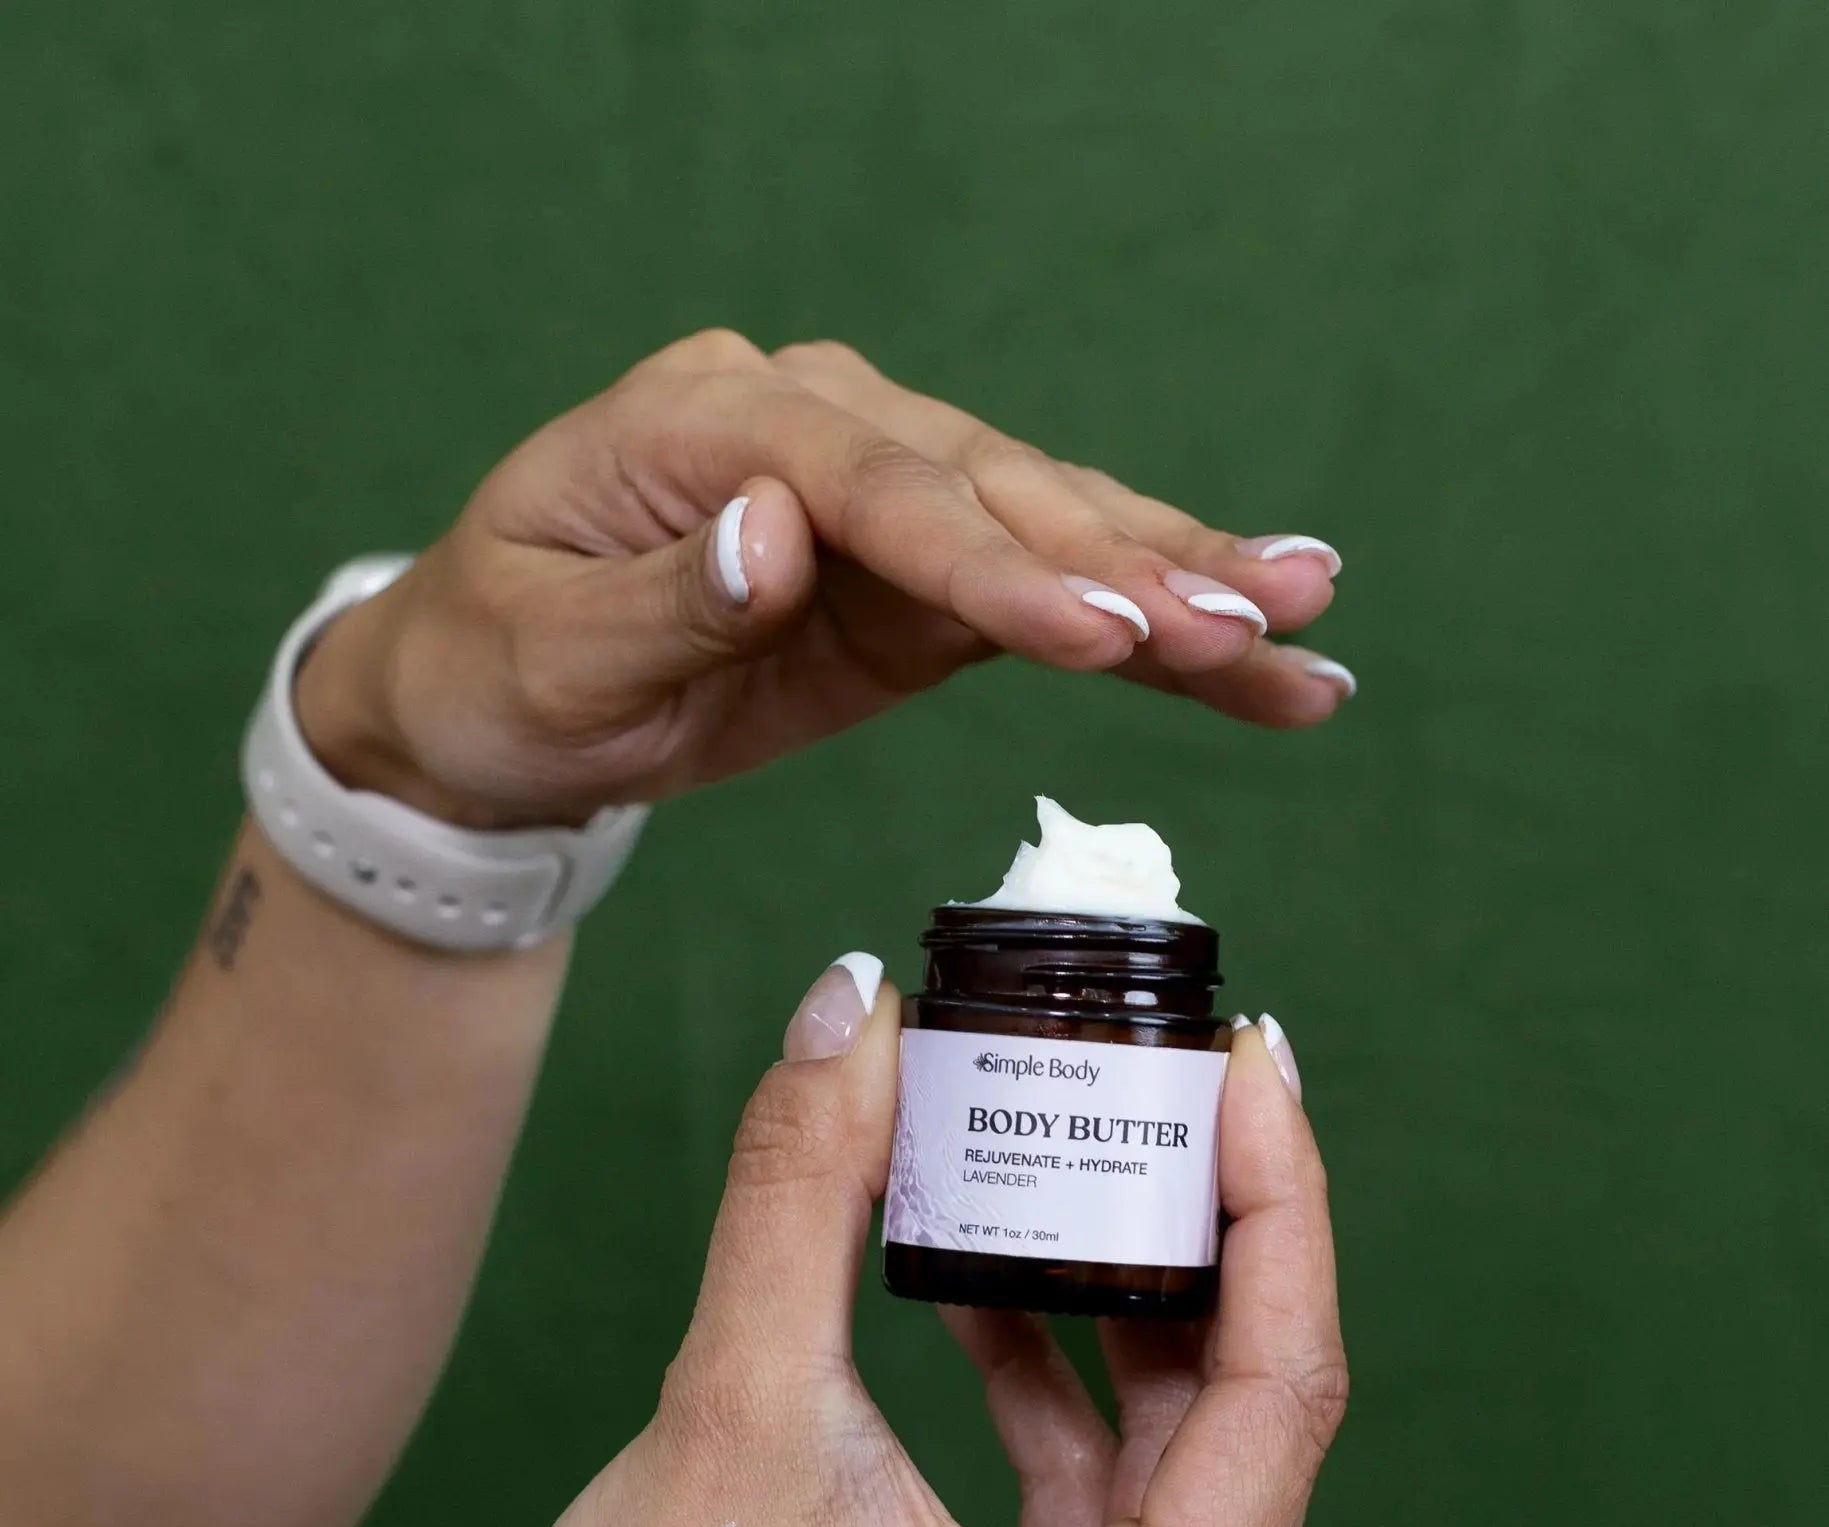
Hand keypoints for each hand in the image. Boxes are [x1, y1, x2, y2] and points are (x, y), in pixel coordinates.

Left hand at [297, 331, 1351, 828]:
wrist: (490, 700)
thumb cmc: (499, 664)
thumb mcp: (548, 646)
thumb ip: (667, 595)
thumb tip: (778, 534)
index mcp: (718, 419)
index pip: (878, 485)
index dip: (993, 560)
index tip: (1100, 629)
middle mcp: (822, 429)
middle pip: (998, 489)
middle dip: (1128, 565)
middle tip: (1259, 621)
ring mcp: (882, 493)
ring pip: (1051, 530)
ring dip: (1179, 586)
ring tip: (1307, 629)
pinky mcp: (915, 578)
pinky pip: (1045, 595)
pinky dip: (1144, 629)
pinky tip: (1250, 651)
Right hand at [395, 967, 1338, 1526]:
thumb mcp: (731, 1407)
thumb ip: (801, 1187)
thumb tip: (850, 1010)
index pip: (1279, 1397)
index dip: (1273, 1203)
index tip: (1245, 1059)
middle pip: (1251, 1433)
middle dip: (1208, 1243)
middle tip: (1164, 1088)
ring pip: (1188, 1476)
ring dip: (1131, 1319)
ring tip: (1074, 1169)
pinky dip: (1070, 1406)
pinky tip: (994, 1297)